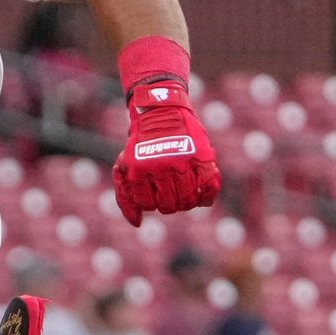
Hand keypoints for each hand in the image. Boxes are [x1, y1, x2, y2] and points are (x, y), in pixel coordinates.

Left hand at [112, 81, 219, 226]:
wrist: (161, 110)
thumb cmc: (141, 144)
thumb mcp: (125, 166)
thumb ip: (125, 195)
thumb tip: (136, 224)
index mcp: (139, 169)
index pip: (147, 204)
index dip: (151, 202)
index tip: (154, 193)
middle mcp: (161, 166)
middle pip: (169, 205)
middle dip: (169, 204)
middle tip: (170, 194)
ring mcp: (183, 161)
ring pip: (188, 200)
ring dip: (186, 202)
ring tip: (184, 193)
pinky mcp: (202, 156)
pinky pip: (210, 187)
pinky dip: (207, 196)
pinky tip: (202, 196)